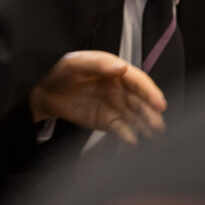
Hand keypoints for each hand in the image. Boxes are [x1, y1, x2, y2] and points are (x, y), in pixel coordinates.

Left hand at [29, 51, 166, 143]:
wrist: (44, 90)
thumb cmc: (60, 70)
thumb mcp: (76, 63)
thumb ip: (98, 64)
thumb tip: (121, 67)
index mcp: (115, 70)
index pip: (138, 81)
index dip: (150, 92)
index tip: (159, 103)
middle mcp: (119, 88)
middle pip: (141, 101)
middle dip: (152, 113)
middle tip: (160, 125)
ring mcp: (114, 105)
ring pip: (135, 116)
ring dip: (146, 126)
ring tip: (155, 136)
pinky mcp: (107, 121)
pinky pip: (122, 129)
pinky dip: (128, 136)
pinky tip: (133, 141)